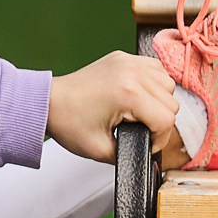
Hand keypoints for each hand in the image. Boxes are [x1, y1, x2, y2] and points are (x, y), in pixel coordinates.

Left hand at [47, 50, 187, 167]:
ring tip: (139, 113)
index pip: (166, 120)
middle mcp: (131, 73)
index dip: (159, 139)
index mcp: (127, 94)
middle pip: (171, 103)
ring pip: (168, 85)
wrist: (47, 101)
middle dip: (159, 122)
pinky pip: (156, 70)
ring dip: (159, 101)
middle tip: (139, 130)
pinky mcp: (123, 57)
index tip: (145, 143)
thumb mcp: (100, 150)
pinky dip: (153, 84)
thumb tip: (148, 159)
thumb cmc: (67, 122)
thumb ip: (130, 155)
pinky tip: (140, 96)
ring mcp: (128, 61)